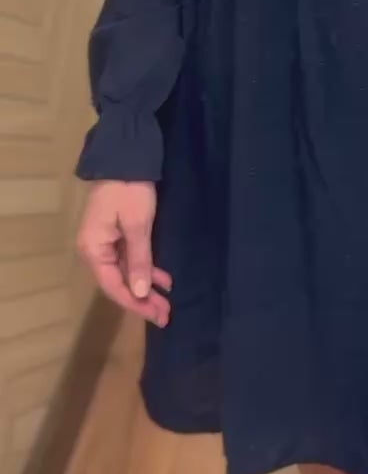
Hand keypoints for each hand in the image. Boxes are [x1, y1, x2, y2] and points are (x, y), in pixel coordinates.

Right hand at [76, 181, 171, 327]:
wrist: (125, 157)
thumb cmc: (129, 191)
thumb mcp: (137, 226)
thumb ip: (138, 260)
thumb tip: (138, 293)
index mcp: (93, 249)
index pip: (113, 286)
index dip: (134, 303)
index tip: (155, 316)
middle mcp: (95, 250)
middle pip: (119, 282)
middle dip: (142, 300)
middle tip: (165, 316)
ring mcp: (106, 242)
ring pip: (126, 272)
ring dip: (146, 287)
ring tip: (167, 303)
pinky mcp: (117, 233)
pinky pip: (130, 259)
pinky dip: (146, 269)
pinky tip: (164, 280)